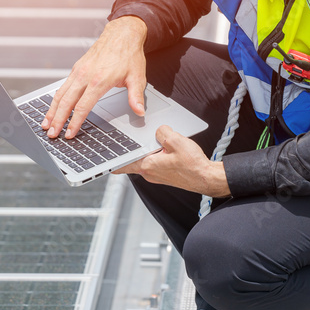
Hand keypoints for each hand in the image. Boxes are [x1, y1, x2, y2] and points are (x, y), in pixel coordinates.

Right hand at [42, 15, 147, 138]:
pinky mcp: (76, 69)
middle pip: (66, 102)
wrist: (122, 34)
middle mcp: (85, 76)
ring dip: (52, 111)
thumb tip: (140, 112)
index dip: (74, 122)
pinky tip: (53, 108)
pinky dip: (55, 99)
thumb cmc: (129, 55)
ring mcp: (78, 71)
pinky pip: (62, 87)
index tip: (70, 134)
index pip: (82, 106)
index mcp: (99, 80)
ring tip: (45, 124)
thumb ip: (136, 96)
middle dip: (57, 120)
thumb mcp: (137, 77)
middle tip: (51, 134)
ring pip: (60, 94)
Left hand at [114, 125, 230, 197]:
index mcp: (147, 166)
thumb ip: (162, 132)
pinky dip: (156, 156)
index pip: (121, 165)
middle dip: (131, 150)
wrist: (206, 178)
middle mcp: (150, 174)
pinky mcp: (165, 176)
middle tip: (130, 141)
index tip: (102, 157)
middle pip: (133, 161)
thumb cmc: (193, 165)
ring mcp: (157, 176)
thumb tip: (159, 130)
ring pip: (145, 161)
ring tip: (156, 143)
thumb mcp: (176, 141)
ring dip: (146, 152)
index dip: (110, 161)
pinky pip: (155, 164)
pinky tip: (166, 150)